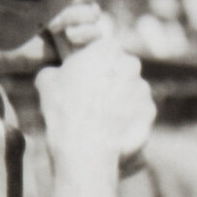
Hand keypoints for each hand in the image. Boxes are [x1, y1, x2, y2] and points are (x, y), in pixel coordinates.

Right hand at [36, 30, 154, 176]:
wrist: (84, 148)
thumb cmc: (63, 110)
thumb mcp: (46, 82)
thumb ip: (55, 71)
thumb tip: (55, 75)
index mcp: (108, 49)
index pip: (105, 48)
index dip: (94, 63)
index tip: (85, 77)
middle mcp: (131, 65)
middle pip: (122, 69)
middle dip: (111, 80)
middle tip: (92, 99)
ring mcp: (144, 89)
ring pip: (132, 91)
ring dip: (121, 101)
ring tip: (100, 120)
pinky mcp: (150, 113)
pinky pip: (138, 113)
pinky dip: (129, 120)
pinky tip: (112, 132)